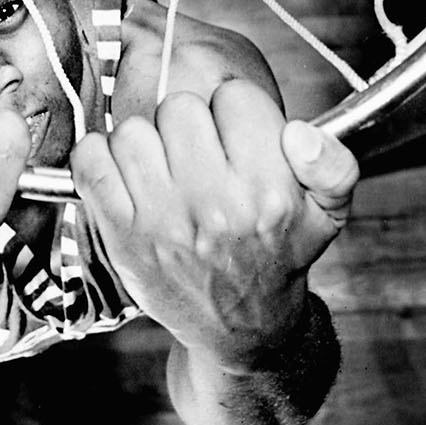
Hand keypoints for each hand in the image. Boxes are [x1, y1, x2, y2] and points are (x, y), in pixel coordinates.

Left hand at [70, 81, 352, 368]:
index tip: (238, 135)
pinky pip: (91, 159)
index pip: (236, 97)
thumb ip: (334, 164)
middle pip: (180, 105)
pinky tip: (128, 173)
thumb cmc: (278, 256)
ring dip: (148, 140)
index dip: (237, 109)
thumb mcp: (328, 214)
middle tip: (202, 153)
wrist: (242, 328)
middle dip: (191, 122)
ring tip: (167, 166)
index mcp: (267, 194)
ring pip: (134, 128)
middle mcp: (213, 207)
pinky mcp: (121, 234)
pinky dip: (101, 156)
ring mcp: (161, 221)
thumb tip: (301, 133)